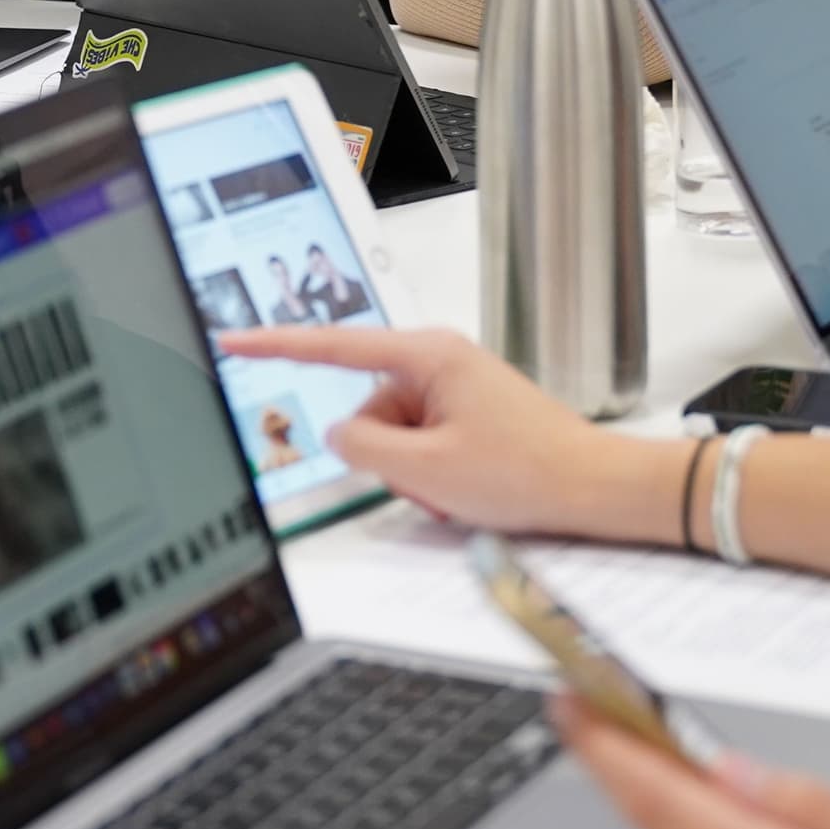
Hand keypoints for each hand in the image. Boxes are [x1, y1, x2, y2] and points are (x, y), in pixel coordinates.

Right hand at [220, 325, 672, 541]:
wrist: (595, 489)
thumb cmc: (529, 471)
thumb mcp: (428, 469)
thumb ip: (364, 449)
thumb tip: (339, 436)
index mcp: (427, 355)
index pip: (332, 346)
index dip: (275, 344)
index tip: (234, 338)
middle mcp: (439, 362)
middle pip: (368, 408)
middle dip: (385, 453)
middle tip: (433, 479)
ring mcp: (456, 389)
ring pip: (393, 434)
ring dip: (412, 470)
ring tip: (461, 485)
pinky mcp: (468, 415)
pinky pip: (421, 444)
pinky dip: (432, 473)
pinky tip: (469, 487)